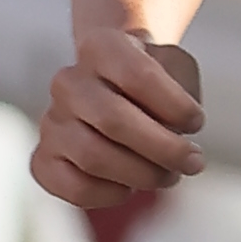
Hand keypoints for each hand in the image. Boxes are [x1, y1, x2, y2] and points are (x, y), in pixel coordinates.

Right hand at [32, 29, 206, 207]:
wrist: (116, 89)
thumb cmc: (154, 82)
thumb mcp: (177, 68)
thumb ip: (181, 88)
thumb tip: (172, 132)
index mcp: (101, 47)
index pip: (137, 75)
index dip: (175, 105)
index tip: (197, 122)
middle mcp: (68, 81)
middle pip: (114, 120)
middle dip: (164, 149)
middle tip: (193, 162)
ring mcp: (51, 121)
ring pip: (94, 157)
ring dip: (142, 175)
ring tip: (168, 175)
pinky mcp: (43, 160)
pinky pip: (74, 187)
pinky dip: (110, 195)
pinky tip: (129, 187)